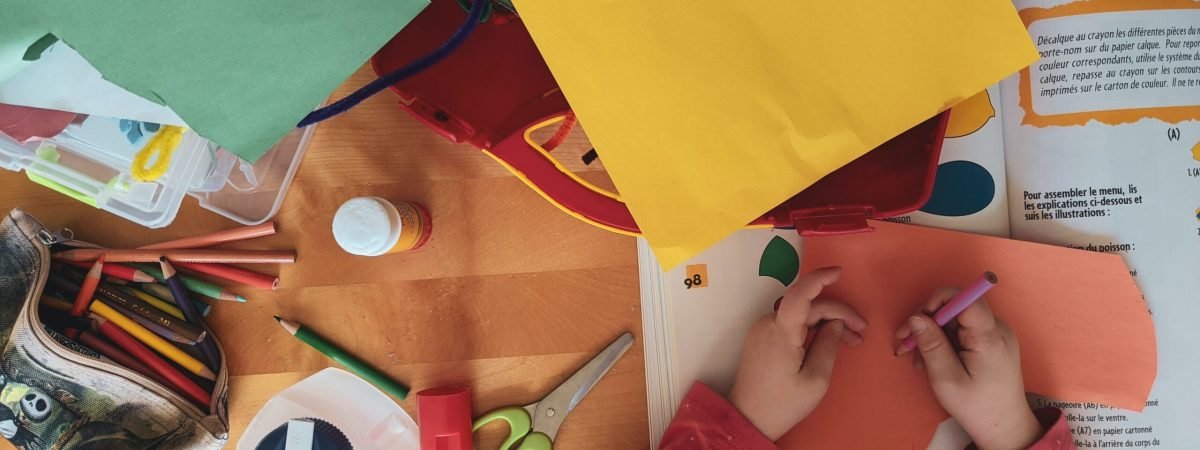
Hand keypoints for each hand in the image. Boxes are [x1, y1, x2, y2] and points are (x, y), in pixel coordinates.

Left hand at [728, 267, 867, 439]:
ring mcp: (763, 330)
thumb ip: (828, 345)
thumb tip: (836, 324)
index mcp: (780, 332)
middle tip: (861, 332)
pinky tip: (828, 341)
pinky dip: (811, 328)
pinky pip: (791, 324)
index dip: (819, 279)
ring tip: (851, 340)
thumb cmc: (782, 404)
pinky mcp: (763, 338)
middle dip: (838, 314)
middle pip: (807, 307)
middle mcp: (768, 324)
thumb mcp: (815, 379)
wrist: (748, 418)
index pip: (800, 294)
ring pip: (801, 315)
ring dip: (826, 322)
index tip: (839, 272)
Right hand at [894, 289, 1041, 449]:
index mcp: (988, 336)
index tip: (917, 322)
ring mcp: (995, 334)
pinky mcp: (991, 341)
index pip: (964, 298)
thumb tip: (915, 317)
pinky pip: (962, 330)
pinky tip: (932, 359)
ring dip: (933, 334)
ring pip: (955, 320)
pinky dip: (944, 341)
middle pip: (955, 308)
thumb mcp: (946, 379)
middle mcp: (996, 328)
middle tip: (905, 345)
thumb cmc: (976, 406)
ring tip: (918, 359)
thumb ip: (932, 345)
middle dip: (927, 323)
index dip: (937, 302)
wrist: (1004, 426)